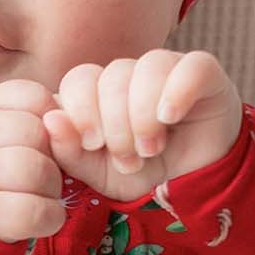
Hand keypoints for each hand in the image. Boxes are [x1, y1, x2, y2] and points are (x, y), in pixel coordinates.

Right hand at [0, 80, 66, 242]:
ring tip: (41, 192)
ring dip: (52, 186)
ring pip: (35, 169)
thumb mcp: (2, 126)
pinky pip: (33, 211)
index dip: (52, 121)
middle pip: (37, 133)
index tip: (43, 141)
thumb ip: (40, 115)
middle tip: (43, 170)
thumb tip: (69, 121)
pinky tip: (44, 215)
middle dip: (55, 155)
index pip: (35, 97)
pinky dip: (51, 217)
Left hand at [43, 51, 241, 201]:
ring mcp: (166, 70)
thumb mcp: (97, 173)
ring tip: (150, 150)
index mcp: (98, 93)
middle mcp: (129, 76)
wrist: (191, 187)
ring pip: (147, 69)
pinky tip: (171, 119)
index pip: (78, 80)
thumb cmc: (141, 175)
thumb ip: (68, 150)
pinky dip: (177, 93)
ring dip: (144, 116)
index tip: (94, 145)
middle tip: (129, 159)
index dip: (82, 111)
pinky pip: (191, 66)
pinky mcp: (203, 73)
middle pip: (111, 78)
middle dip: (116, 126)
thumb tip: (51, 119)